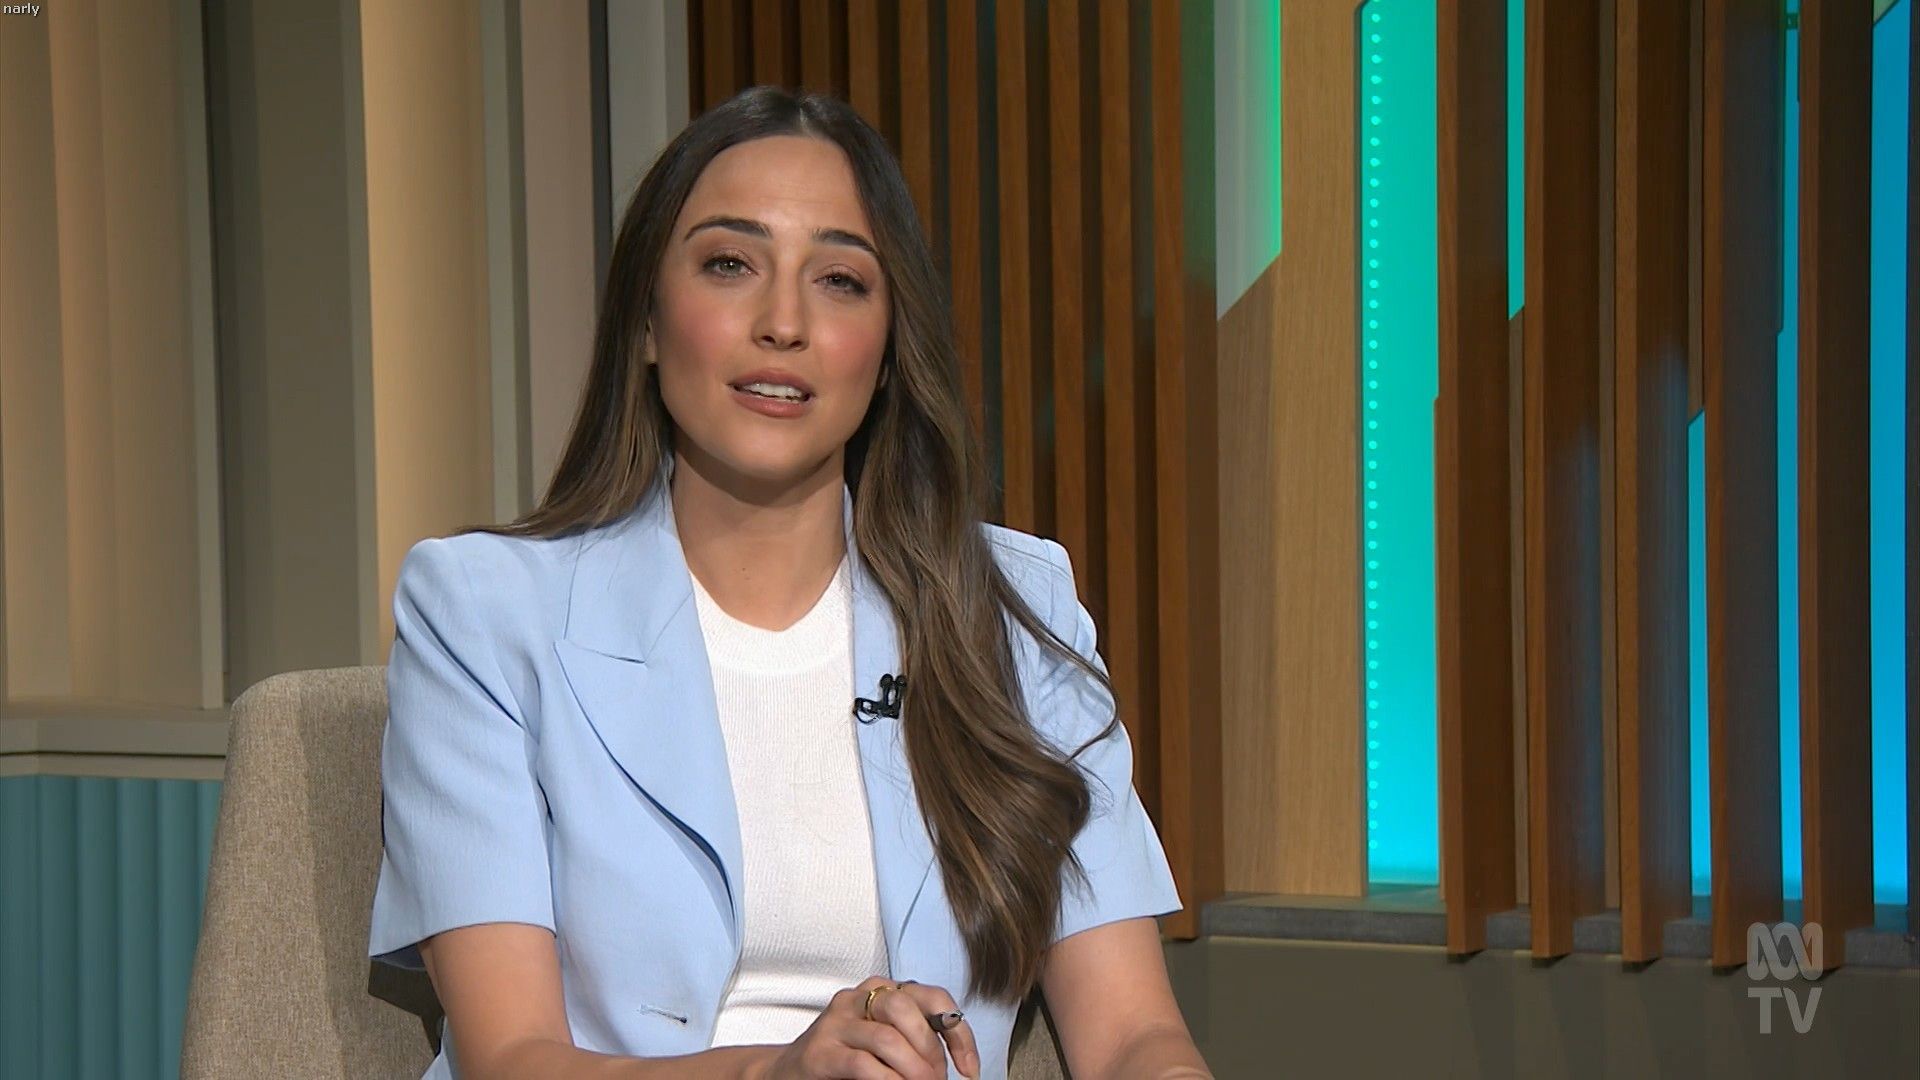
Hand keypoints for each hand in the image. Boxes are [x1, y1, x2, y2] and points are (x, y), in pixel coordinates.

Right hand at [758, 975, 980, 1079]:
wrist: (786, 1073)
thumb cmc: (843, 1059)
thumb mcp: (884, 1041)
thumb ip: (914, 1041)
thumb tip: (955, 1063)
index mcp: (882, 990)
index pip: (932, 997)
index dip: (959, 1034)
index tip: (970, 1068)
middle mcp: (858, 998)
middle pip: (908, 1010)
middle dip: (931, 1052)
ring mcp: (836, 1022)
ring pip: (888, 1037)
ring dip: (913, 1070)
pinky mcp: (820, 1051)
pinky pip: (863, 1064)